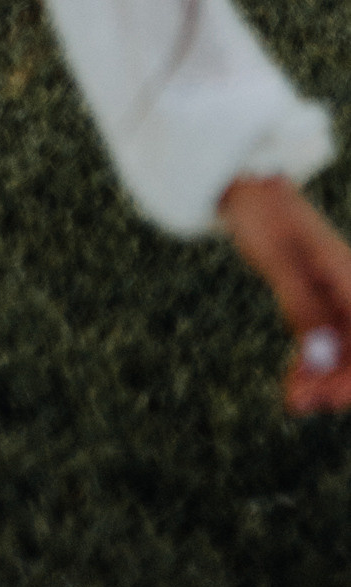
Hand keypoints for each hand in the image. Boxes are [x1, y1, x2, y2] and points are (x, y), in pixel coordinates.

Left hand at [219, 176, 350, 415]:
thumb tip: (320, 361)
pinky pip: (330, 342)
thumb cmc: (261, 212)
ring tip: (293, 397)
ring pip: (347, 352)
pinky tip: (295, 382)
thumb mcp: (278, 259)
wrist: (246, 186)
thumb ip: (303, 307)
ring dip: (326, 379)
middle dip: (339, 382)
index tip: (328, 397)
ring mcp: (340, 295)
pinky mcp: (324, 301)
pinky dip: (315, 365)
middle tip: (299, 400)